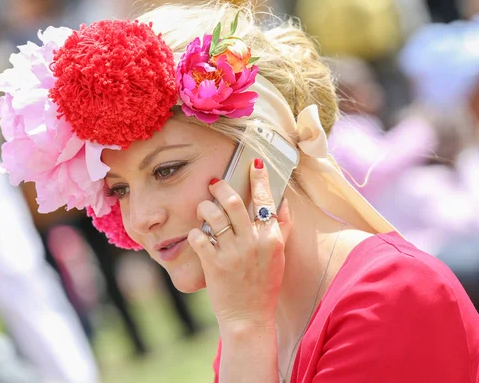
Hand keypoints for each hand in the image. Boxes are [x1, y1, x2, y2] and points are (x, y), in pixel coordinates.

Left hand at [187, 159, 291, 327]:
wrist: (249, 316)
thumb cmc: (264, 284)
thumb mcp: (279, 255)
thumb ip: (282, 227)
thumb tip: (282, 201)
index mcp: (271, 238)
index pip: (265, 200)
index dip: (259, 178)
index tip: (254, 162)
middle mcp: (253, 242)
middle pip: (233, 202)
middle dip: (220, 187)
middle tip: (213, 183)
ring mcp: (233, 253)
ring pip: (213, 216)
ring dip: (204, 207)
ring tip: (202, 208)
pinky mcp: (214, 265)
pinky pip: (199, 238)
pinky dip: (195, 233)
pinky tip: (197, 235)